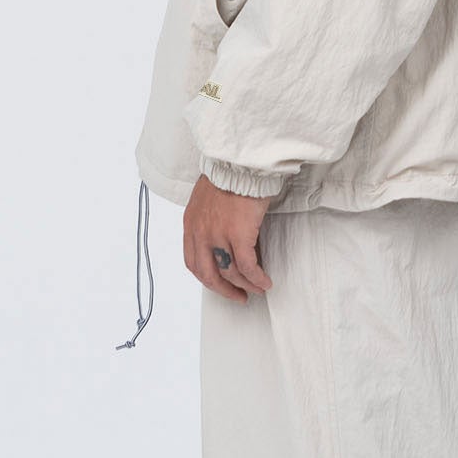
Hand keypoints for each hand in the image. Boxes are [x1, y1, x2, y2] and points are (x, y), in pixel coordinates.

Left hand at [183, 174, 275, 301]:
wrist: (239, 162)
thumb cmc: (228, 173)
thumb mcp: (207, 198)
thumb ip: (209, 218)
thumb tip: (222, 234)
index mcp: (191, 224)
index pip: (193, 262)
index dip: (206, 278)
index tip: (219, 284)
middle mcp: (201, 233)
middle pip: (208, 274)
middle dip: (224, 290)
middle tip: (238, 296)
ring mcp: (218, 235)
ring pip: (230, 272)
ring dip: (245, 285)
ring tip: (258, 288)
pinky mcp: (238, 234)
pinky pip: (248, 266)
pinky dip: (257, 278)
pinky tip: (265, 281)